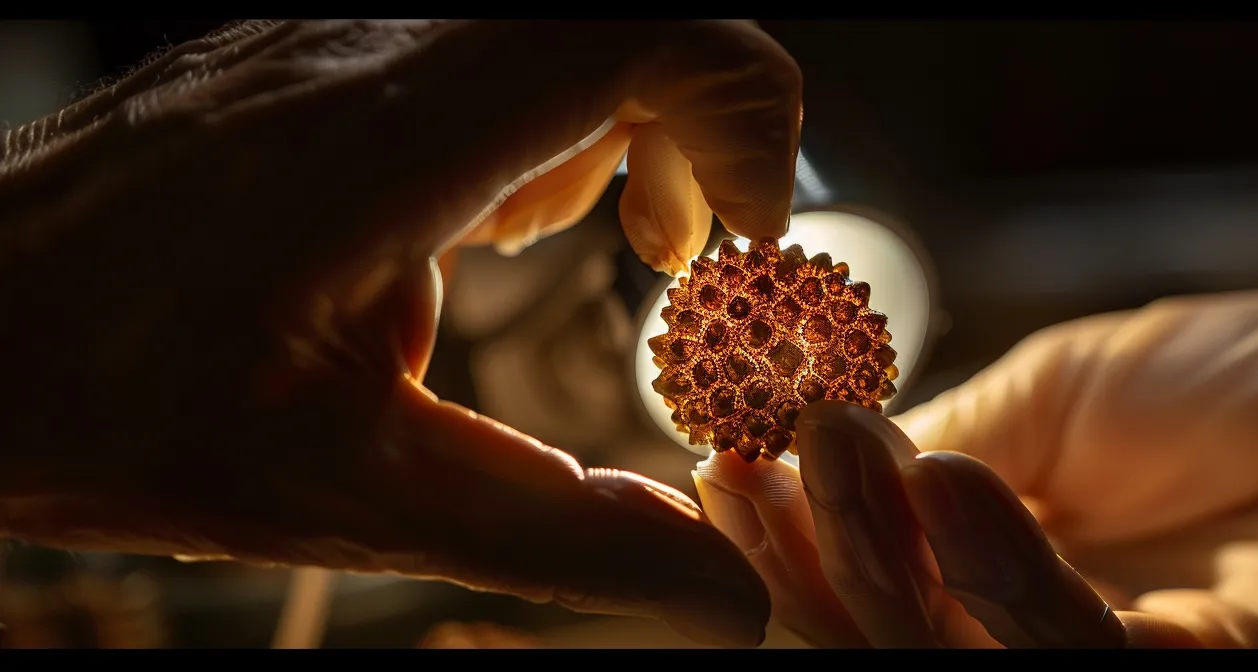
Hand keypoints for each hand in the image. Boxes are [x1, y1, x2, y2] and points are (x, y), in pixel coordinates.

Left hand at [0, 20, 800, 646]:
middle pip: (628, 8)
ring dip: (620, 112)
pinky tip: (478, 220)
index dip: (745, 120)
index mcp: (391, 142)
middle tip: (677, 252)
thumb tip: (728, 596)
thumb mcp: (348, 497)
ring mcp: (330, 29)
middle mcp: (367, 47)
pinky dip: (540, 107)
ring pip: (559, 13)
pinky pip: (482, 30)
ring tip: (580, 239)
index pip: (648, 31)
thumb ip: (557, 537)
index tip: (730, 249)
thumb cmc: (104, 410)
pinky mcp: (305, 43)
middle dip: (700, 121)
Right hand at [694, 289, 1257, 646]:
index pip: (870, 592)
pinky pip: (1068, 651)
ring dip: (878, 559)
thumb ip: (936, 449)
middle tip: (766, 458)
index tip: (719, 465)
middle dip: (812, 560)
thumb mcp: (1047, 398)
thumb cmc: (1211, 389)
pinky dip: (997, 570)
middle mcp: (1035, 639)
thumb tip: (812, 462)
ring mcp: (1106, 667)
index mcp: (994, 575)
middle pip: (889, 647)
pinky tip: (950, 481)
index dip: (786, 546)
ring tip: (843, 447)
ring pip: (952, 662)